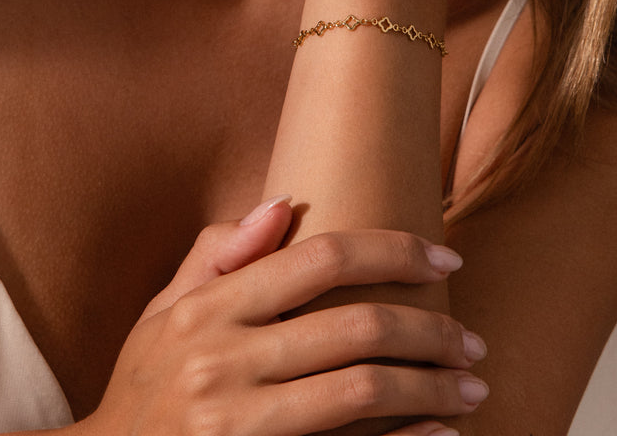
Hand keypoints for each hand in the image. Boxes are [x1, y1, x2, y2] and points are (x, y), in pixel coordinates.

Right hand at [81, 211, 488, 435]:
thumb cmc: (145, 384)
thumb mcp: (164, 310)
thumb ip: (219, 253)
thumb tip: (283, 202)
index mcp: (208, 309)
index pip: (321, 258)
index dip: (394, 250)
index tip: (444, 256)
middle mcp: (224, 360)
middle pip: (357, 325)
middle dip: (432, 327)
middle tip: (471, 338)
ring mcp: (240, 423)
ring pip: (364, 389)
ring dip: (432, 385)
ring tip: (471, 383)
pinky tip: (440, 432)